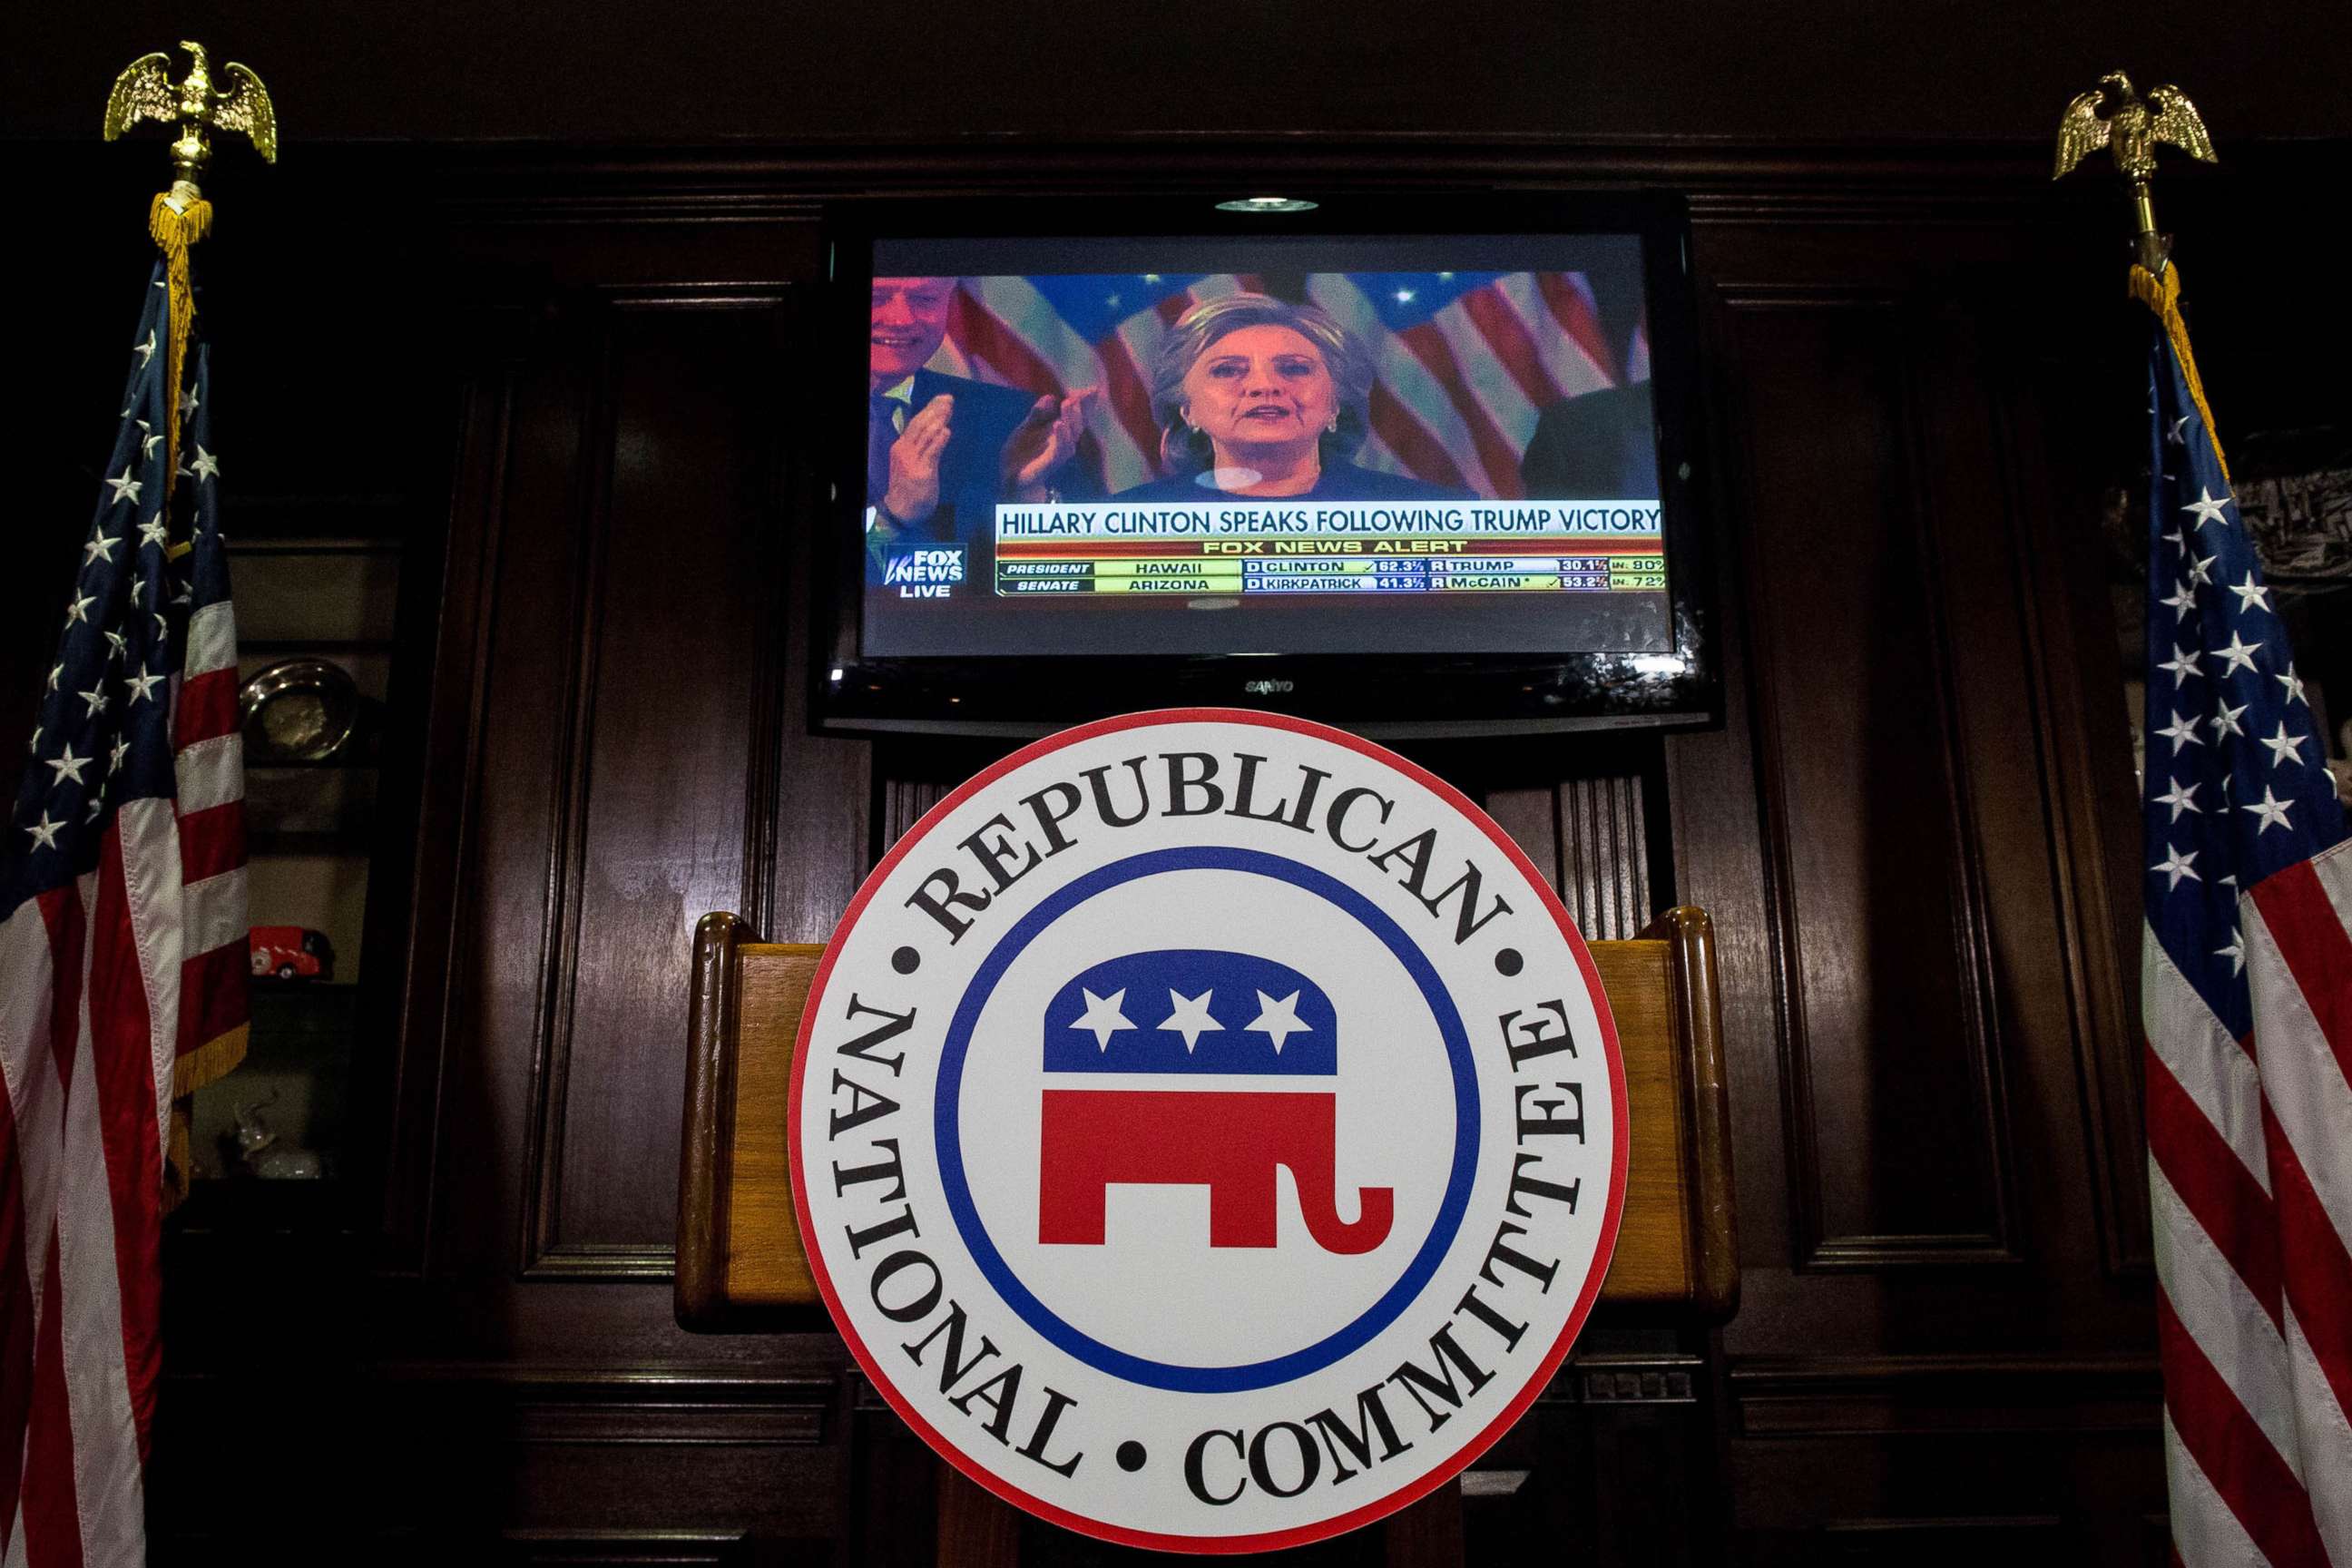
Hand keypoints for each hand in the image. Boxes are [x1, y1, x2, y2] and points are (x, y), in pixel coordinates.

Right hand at [882, 393, 953, 524]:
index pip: (915, 423)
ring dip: (938, 420)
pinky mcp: (922, 472)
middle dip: (935, 410)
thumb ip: (921, 446)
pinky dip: (939, 440)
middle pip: (920, 424)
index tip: (942, 399)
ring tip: (949, 411)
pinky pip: (931, 452)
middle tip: (949, 399)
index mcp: (901, 446)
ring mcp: (912, 461)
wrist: (901, 510)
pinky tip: (947, 431)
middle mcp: (904, 450)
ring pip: (925, 435)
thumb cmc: (909, 487)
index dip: (929, 409)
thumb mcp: (910, 462)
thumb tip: (936, 429)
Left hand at [1003, 388, 1096, 499]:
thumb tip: (1050, 397)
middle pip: (1078, 422)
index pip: (1075, 414)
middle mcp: (1064, 441)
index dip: (1084, 402)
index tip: (1093, 389)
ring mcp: (1059, 452)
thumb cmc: (1022, 452)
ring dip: (1072, 419)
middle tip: (1082, 393)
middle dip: (1081, 407)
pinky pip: (1060, 450)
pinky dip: (1062, 437)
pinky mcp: (1051, 463)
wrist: (1012, 476)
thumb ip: (1037, 414)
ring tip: (1068, 403)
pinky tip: (1059, 424)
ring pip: (1072, 435)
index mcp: (1059, 430)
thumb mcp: (1027, 427)